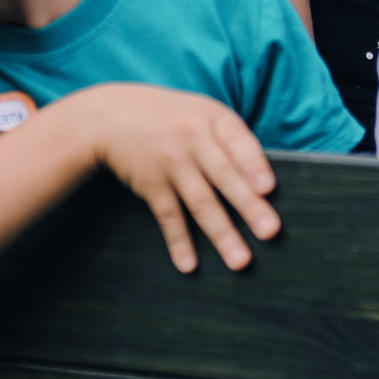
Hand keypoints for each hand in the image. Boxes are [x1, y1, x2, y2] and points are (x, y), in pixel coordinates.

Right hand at [68, 83, 279, 273]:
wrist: (109, 115)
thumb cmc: (170, 116)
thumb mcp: (201, 113)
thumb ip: (230, 140)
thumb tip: (264, 185)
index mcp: (212, 118)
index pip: (239, 143)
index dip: (254, 165)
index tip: (268, 189)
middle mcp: (193, 139)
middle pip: (225, 177)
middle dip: (248, 206)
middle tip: (269, 231)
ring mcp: (171, 162)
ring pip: (201, 202)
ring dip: (222, 234)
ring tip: (240, 260)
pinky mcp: (151, 183)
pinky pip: (169, 216)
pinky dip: (179, 241)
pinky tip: (189, 265)